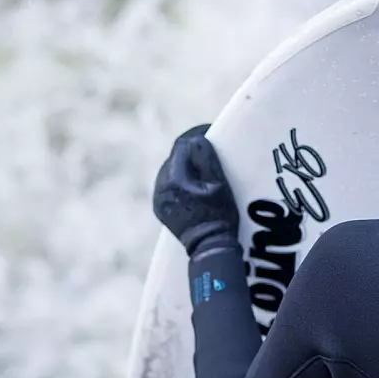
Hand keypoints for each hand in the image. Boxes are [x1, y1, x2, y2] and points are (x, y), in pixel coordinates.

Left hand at [153, 124, 239, 256]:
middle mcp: (161, 186)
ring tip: (203, 164)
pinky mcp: (160, 207)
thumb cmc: (220, 216)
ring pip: (171, 169)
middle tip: (210, 145)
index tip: (211, 130)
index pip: (183, 145)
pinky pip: (168, 184)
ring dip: (185, 164)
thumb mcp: (219, 185)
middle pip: (175, 156)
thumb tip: (197, 138)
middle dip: (191, 149)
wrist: (209, 247)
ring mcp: (159, 198)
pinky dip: (180, 179)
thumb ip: (205, 159)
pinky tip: (193, 183)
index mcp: (175, 178)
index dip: (197, 134)